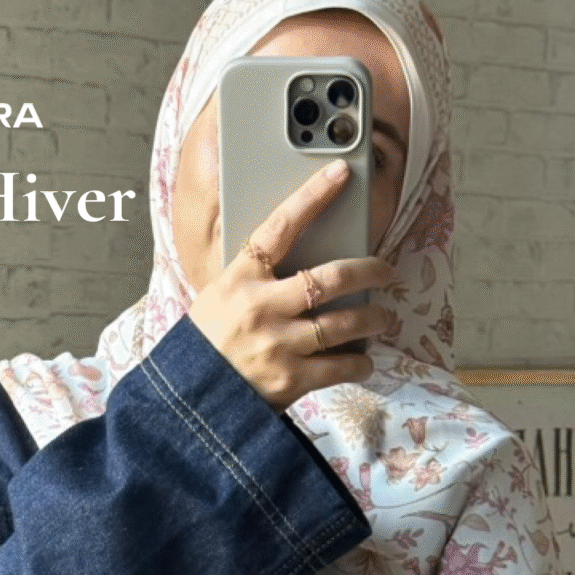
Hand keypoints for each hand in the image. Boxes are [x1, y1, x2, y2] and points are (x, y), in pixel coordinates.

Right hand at [187, 161, 393, 412]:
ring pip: (343, 324)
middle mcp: (261, 309)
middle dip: (369, 271)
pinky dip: (360, 363)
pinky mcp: (289, 381)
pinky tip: (365, 360)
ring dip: (372, 319)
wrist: (189, 401)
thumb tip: (297, 258)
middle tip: (385, 271)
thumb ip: (253, 278)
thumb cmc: (205, 346)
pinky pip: (340, 367)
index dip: (313, 195)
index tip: (340, 172)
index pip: (280, 226)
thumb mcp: (217, 298)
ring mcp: (277, 346)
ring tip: (382, 317)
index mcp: (239, 280)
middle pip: (330, 278)